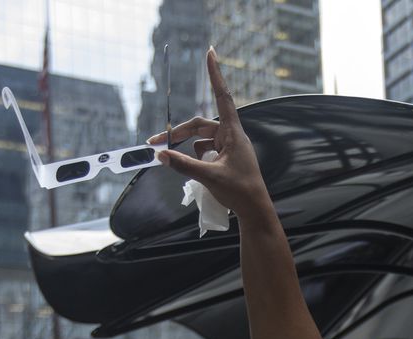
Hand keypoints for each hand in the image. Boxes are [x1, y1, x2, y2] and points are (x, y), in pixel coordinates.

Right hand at [150, 49, 265, 219]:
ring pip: (202, 140)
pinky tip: (197, 173)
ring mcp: (230, 148)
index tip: (210, 53)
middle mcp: (232, 136)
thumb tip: (161, 154)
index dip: (215, 75)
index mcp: (233, 133)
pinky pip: (207, 152)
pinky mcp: (227, 159)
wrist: (255, 212)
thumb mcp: (209, 178)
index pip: (222, 97)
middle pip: (201, 125)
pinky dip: (197, 159)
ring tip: (178, 163)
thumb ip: (183, 165)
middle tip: (156, 142)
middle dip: (179, 133)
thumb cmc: (240, 192)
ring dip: (187, 149)